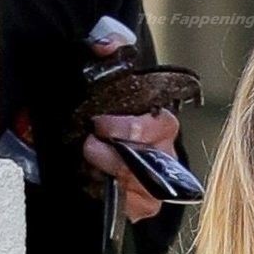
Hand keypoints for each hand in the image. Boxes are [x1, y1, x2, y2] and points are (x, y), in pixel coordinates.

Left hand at [82, 30, 179, 221]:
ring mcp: (156, 185)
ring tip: (88, 164)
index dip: (134, 128)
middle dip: (118, 156)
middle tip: (90, 146)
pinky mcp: (143, 208)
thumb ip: (109, 49)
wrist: (91, 145)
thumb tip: (107, 43)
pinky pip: (134, 209)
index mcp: (159, 123)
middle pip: (152, 161)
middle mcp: (164, 155)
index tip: (102, 124)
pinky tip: (95, 184)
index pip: (162, 125)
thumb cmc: (105, 112)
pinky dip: (113, 199)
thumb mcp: (106, 74)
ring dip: (111, 175)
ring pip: (143, 188)